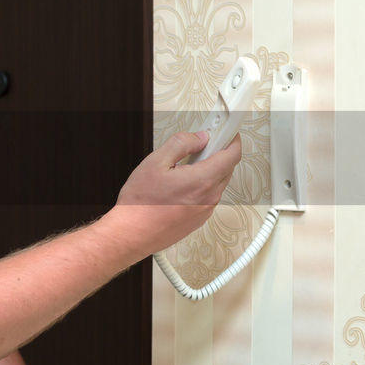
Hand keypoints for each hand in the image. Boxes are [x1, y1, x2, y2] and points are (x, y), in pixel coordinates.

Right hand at [103, 130, 240, 256]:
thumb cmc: (139, 204)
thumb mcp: (155, 162)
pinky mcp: (199, 218)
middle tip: (197, 145)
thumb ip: (181, 144)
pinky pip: (208, 196)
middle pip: (227, 167)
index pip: (232, 154)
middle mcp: (209, 197)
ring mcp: (205, 210)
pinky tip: (179, 185)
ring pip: (217, 182)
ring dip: (208, 169)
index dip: (231, 138)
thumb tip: (199, 137)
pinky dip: (201, 185)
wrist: (131, 234)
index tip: (226, 131)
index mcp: (202, 180)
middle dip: (217, 152)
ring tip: (181, 168)